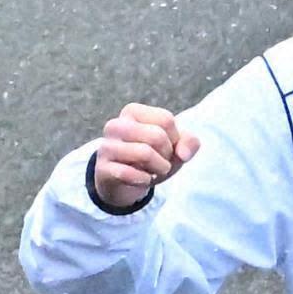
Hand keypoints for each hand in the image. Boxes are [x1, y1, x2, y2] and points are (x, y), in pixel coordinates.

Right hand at [82, 100, 200, 214]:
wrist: (126, 182)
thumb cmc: (154, 157)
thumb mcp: (176, 146)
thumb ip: (190, 142)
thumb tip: (183, 154)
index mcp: (132, 112)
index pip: (166, 120)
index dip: (175, 138)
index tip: (167, 146)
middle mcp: (115, 125)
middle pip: (157, 136)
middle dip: (168, 154)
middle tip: (161, 160)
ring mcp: (106, 146)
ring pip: (144, 153)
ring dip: (159, 168)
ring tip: (153, 170)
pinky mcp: (103, 168)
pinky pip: (129, 174)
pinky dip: (145, 180)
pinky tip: (142, 179)